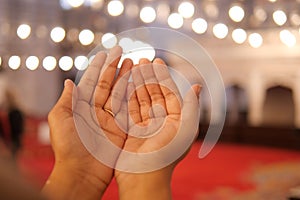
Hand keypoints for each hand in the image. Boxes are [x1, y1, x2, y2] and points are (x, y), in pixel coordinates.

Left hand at [42, 46, 131, 199]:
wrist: (81, 173)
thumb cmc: (67, 148)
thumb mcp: (60, 120)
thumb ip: (66, 100)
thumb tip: (70, 81)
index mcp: (80, 107)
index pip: (92, 81)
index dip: (98, 67)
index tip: (105, 53)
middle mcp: (96, 111)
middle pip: (108, 84)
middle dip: (115, 68)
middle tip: (123, 52)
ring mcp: (110, 119)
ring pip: (120, 93)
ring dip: (126, 77)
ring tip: (133, 62)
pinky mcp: (122, 128)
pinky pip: (128, 108)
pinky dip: (133, 95)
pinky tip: (138, 82)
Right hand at [115, 58, 200, 199]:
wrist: (145, 177)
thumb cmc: (167, 154)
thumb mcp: (185, 128)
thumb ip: (190, 106)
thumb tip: (197, 86)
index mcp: (176, 119)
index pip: (168, 92)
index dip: (163, 76)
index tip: (157, 60)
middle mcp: (161, 121)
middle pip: (154, 93)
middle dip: (149, 76)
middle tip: (143, 59)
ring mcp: (146, 125)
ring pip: (141, 99)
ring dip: (138, 83)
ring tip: (133, 67)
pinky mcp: (131, 131)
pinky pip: (129, 109)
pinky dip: (127, 96)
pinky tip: (125, 84)